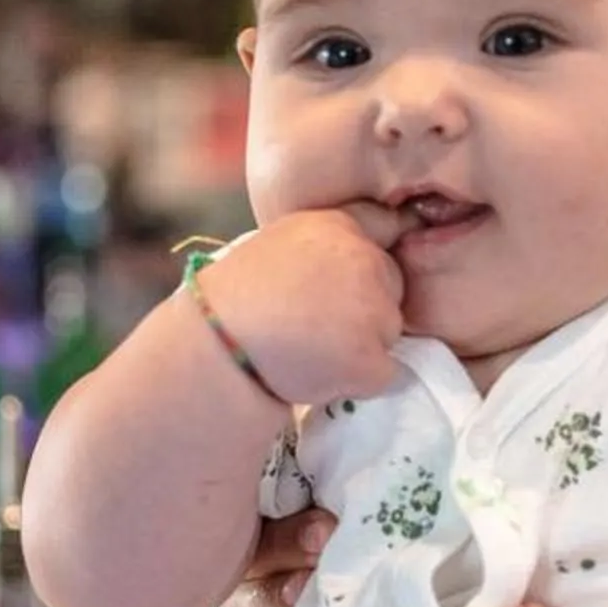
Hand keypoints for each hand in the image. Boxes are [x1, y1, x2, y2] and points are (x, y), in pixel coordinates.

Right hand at [196, 204, 411, 405]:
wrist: (215, 346)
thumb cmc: (236, 297)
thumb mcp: (280, 242)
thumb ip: (325, 242)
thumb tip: (357, 251)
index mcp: (338, 226)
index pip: (386, 226)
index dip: (370, 255)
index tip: (352, 275)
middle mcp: (364, 260)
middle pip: (392, 285)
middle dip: (367, 304)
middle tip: (318, 322)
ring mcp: (373, 310)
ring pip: (389, 330)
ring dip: (364, 343)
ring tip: (313, 348)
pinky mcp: (371, 359)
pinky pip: (385, 372)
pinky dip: (361, 380)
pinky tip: (322, 372)